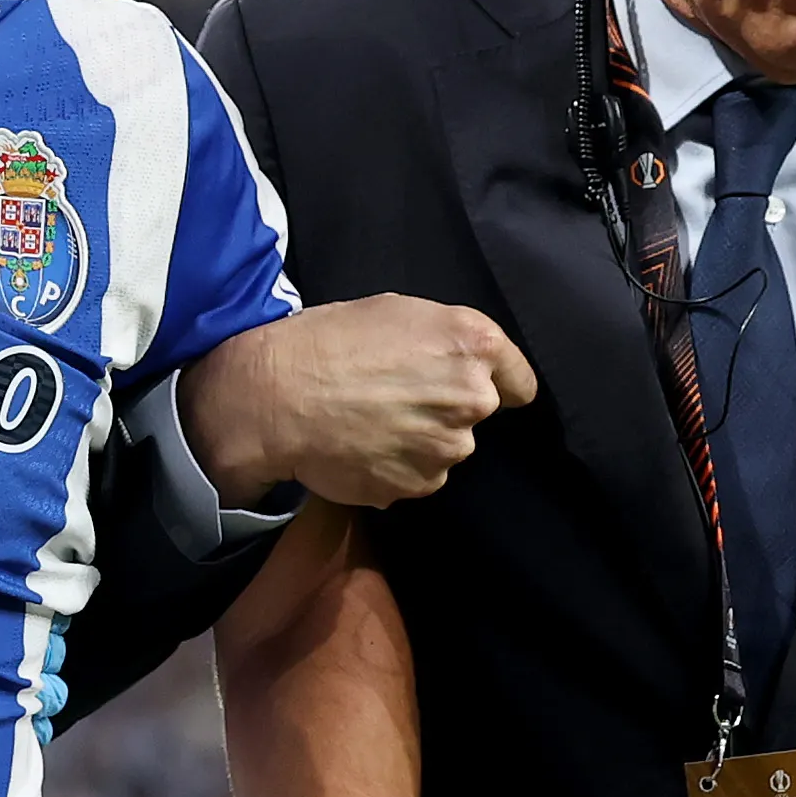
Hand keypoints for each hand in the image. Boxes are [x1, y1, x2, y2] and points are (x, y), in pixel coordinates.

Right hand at [179, 297, 535, 507]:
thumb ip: (445, 342)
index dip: (498, 383)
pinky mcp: (418, 485)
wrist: (276, 397)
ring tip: (371, 422)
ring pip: (445, 448)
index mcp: (475, 346)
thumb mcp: (396, 312)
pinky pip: (417, 476)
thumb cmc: (328, 341)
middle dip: (446, 408)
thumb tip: (459, 369)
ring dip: (420, 441)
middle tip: (395, 396)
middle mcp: (472, 399)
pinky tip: (360, 446)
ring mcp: (447, 448)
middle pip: (477, 414)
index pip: (520, 382)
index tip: (473, 385)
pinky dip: (396, 467)